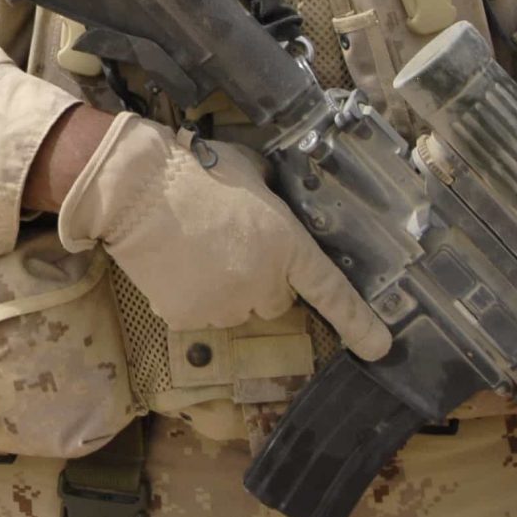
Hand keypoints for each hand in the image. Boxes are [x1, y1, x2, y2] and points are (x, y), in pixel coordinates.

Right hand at [56, 111, 391, 359]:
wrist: (136, 189)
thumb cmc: (194, 169)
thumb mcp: (250, 171)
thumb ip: (274, 194)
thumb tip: (276, 195)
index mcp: (286, 244)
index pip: (331, 290)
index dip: (360, 323)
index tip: (380, 347)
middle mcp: (263, 282)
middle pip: (276, 300)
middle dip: (261, 280)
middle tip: (232, 246)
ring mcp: (225, 303)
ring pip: (237, 308)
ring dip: (226, 289)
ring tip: (196, 249)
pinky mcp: (190, 317)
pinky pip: (201, 313)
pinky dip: (191, 296)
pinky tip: (175, 262)